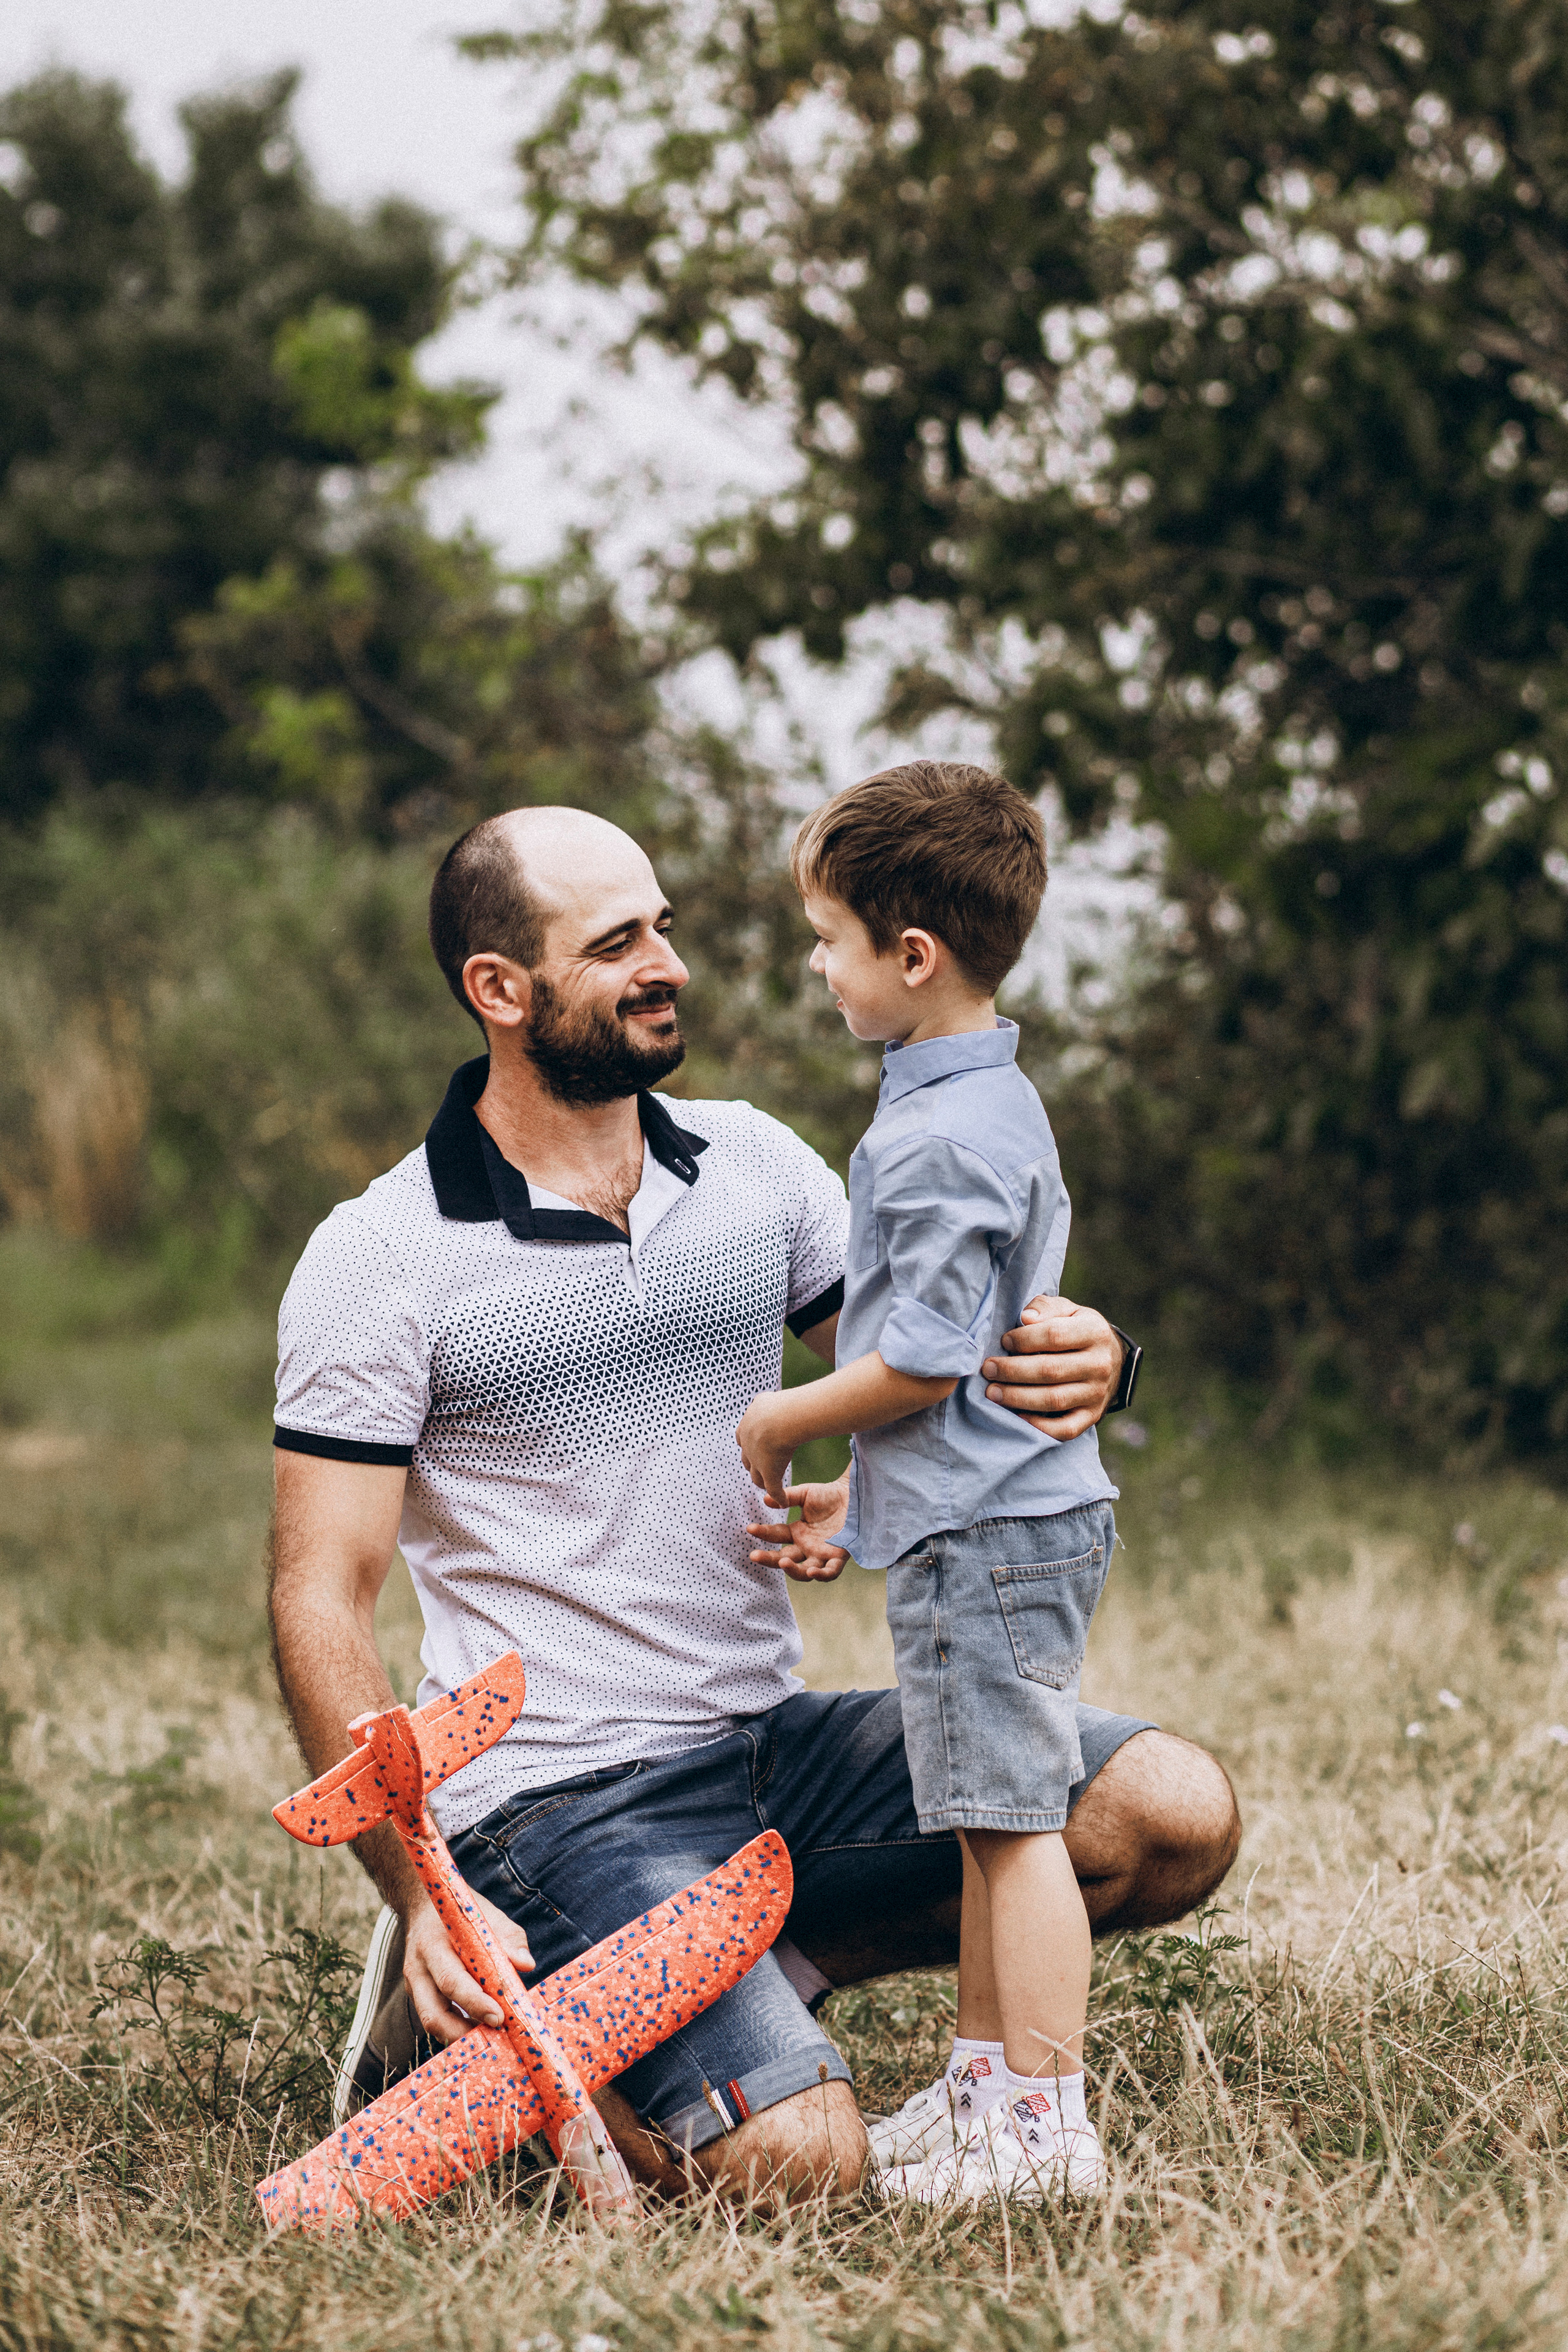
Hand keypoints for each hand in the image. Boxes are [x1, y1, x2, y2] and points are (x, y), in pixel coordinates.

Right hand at [401, 1883, 534, 2047]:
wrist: (425, 1907)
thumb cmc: (461, 1913)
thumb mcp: (485, 1915)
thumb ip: (508, 1937)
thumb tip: (527, 1964)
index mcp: (432, 1945)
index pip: (451, 1980)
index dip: (475, 2002)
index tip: (499, 2017)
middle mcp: (418, 1970)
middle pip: (434, 2014)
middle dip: (464, 2032)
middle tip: (497, 2037)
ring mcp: (414, 1986)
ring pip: (432, 2023)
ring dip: (460, 2036)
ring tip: (491, 2038)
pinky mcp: (419, 1996)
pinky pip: (436, 2019)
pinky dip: (457, 2029)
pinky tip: (480, 2031)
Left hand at [736, 1390, 796, 1507]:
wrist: (779, 1419)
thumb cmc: (779, 1405)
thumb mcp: (767, 1400)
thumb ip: (766, 1403)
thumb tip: (769, 1399)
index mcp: (746, 1427)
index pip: (742, 1438)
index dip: (749, 1444)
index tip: (757, 1445)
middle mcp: (748, 1445)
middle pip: (747, 1459)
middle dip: (753, 1462)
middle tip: (761, 1466)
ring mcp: (758, 1461)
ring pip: (757, 1476)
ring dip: (763, 1480)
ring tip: (769, 1486)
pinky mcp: (769, 1473)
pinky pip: (773, 1488)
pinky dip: (778, 1496)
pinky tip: (782, 1502)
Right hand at [748, 1476, 850, 1582]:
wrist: (853, 1494)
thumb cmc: (829, 1494)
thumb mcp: (805, 1494)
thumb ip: (787, 1497)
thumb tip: (766, 1498)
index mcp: (797, 1533)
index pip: (776, 1536)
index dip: (763, 1533)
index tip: (750, 1528)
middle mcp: (807, 1547)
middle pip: (785, 1559)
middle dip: (769, 1559)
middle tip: (754, 1555)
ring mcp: (822, 1554)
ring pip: (805, 1571)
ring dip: (793, 1570)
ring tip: (783, 1562)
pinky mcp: (838, 1556)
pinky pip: (830, 1572)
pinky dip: (821, 1574)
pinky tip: (812, 1571)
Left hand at [981, 1295, 1121, 1437]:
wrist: (1110, 1360)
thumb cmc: (1077, 1330)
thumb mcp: (1068, 1310)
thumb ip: (1046, 1308)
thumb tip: (1026, 1318)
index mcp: (1094, 1332)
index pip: (1054, 1335)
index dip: (1024, 1339)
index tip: (1003, 1341)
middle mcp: (1100, 1364)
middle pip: (1050, 1370)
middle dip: (1013, 1371)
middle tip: (988, 1369)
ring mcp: (1097, 1393)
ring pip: (1054, 1399)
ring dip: (1018, 1398)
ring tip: (992, 1392)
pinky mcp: (1092, 1416)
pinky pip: (1066, 1429)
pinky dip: (1040, 1427)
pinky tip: (1017, 1417)